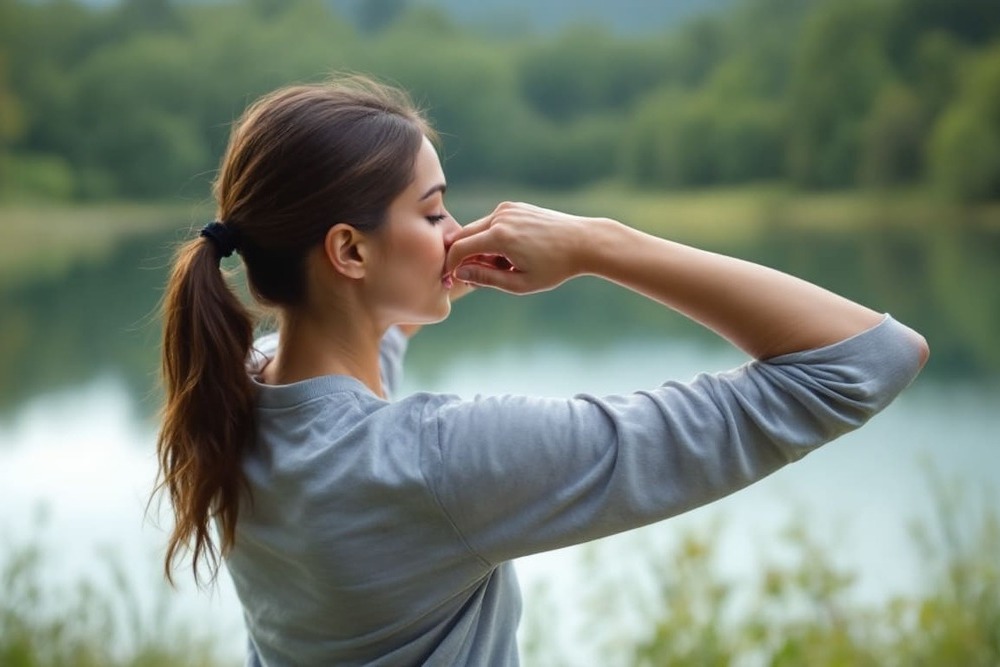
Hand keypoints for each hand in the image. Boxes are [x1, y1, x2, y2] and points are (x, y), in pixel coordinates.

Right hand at [444, 202, 601, 293]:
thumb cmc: (554, 267)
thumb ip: (487, 279)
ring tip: (505, 266)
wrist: (583, 241)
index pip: (460, 249)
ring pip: (478, 230)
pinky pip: (492, 223)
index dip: (450, 265)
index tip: (449, 279)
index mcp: (500, 237)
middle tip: (471, 276)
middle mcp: (500, 217)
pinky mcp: (514, 206)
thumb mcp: (520, 283)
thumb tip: (460, 273)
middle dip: (462, 256)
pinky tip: (513, 253)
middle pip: (464, 235)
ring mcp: (507, 208)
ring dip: (481, 248)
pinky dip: (493, 238)